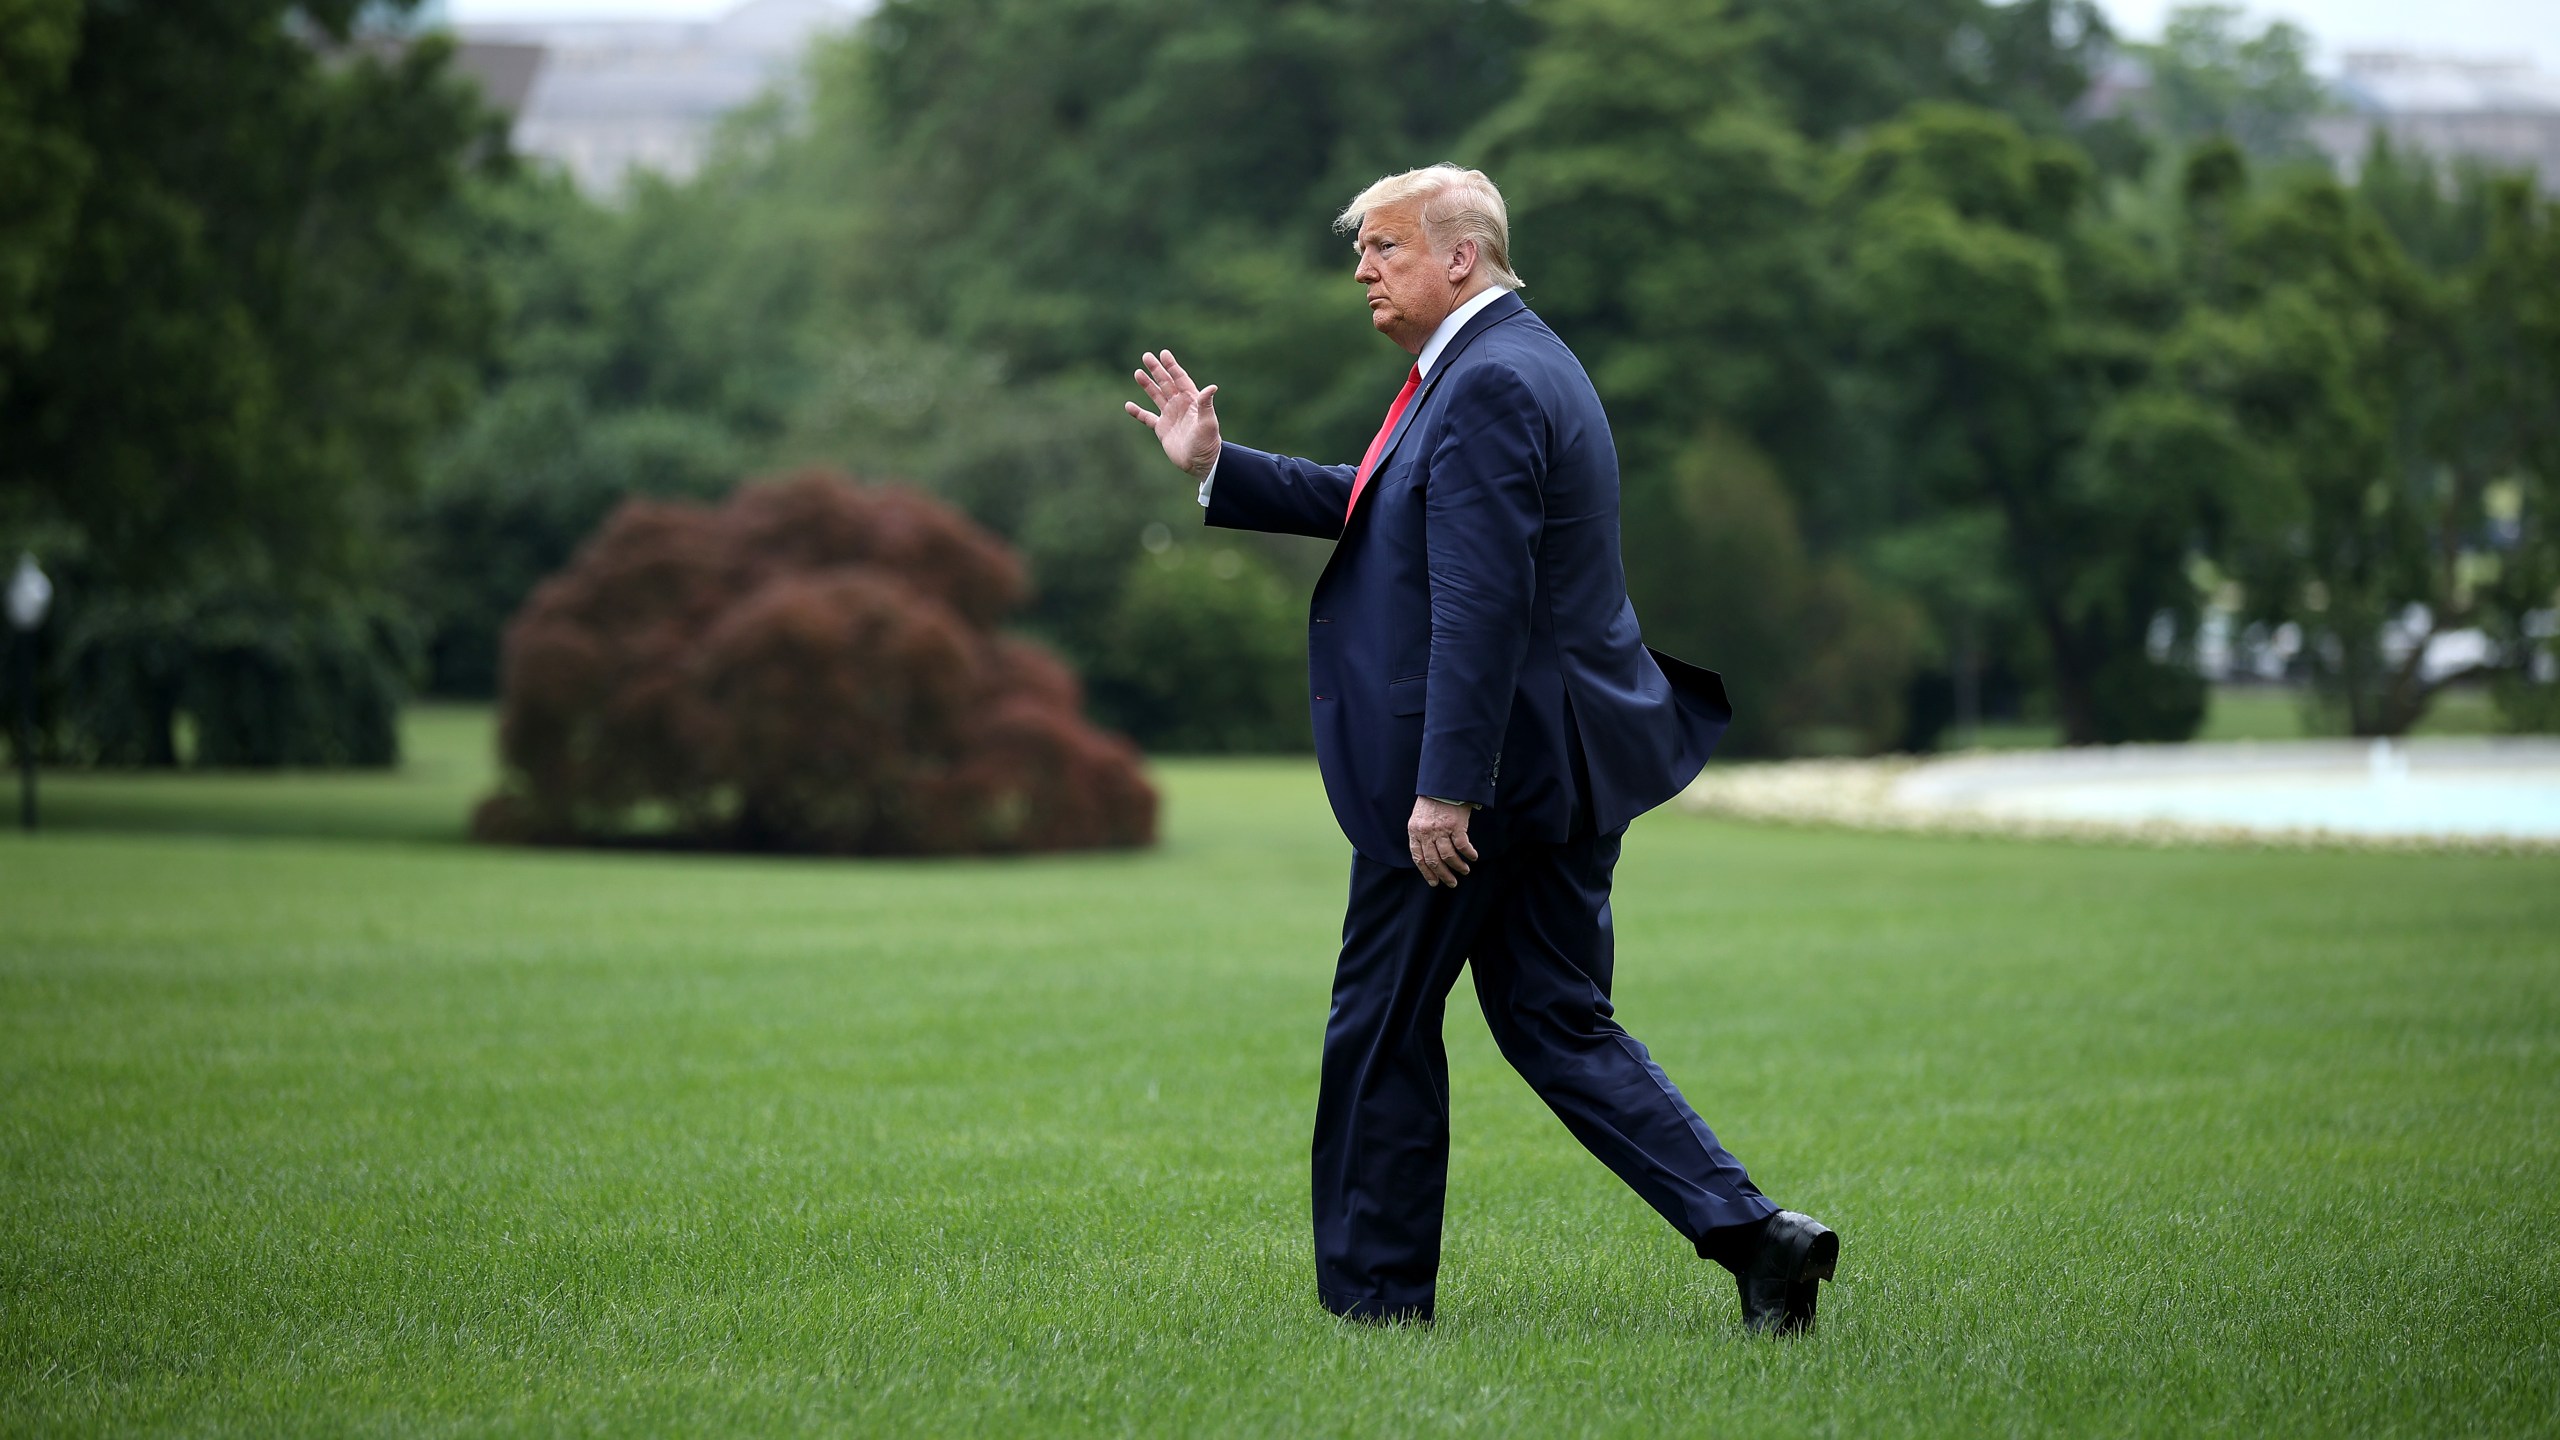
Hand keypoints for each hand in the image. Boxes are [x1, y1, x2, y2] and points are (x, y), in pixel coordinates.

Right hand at [1124, 349, 1221, 477]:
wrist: (1200, 463)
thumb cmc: (1207, 442)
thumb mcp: (1208, 422)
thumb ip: (1206, 404)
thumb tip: (1212, 387)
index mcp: (1191, 400)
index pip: (1180, 379)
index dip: (1172, 366)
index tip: (1164, 354)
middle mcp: (1180, 405)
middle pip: (1166, 383)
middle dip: (1156, 370)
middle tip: (1146, 356)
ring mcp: (1170, 416)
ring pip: (1156, 396)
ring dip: (1147, 385)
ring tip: (1137, 372)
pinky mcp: (1162, 429)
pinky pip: (1147, 418)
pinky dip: (1138, 412)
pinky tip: (1128, 405)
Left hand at [1408, 796, 1477, 887]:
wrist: (1443, 784)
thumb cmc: (1432, 801)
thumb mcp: (1419, 818)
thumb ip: (1421, 835)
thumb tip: (1428, 855)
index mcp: (1415, 831)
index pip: (1418, 857)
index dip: (1426, 872)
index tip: (1434, 882)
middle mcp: (1426, 833)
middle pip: (1434, 861)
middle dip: (1443, 875)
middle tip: (1452, 883)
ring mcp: (1441, 830)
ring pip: (1449, 857)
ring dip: (1458, 867)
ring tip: (1465, 871)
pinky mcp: (1456, 825)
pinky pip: (1463, 846)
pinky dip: (1469, 854)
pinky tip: (1473, 857)